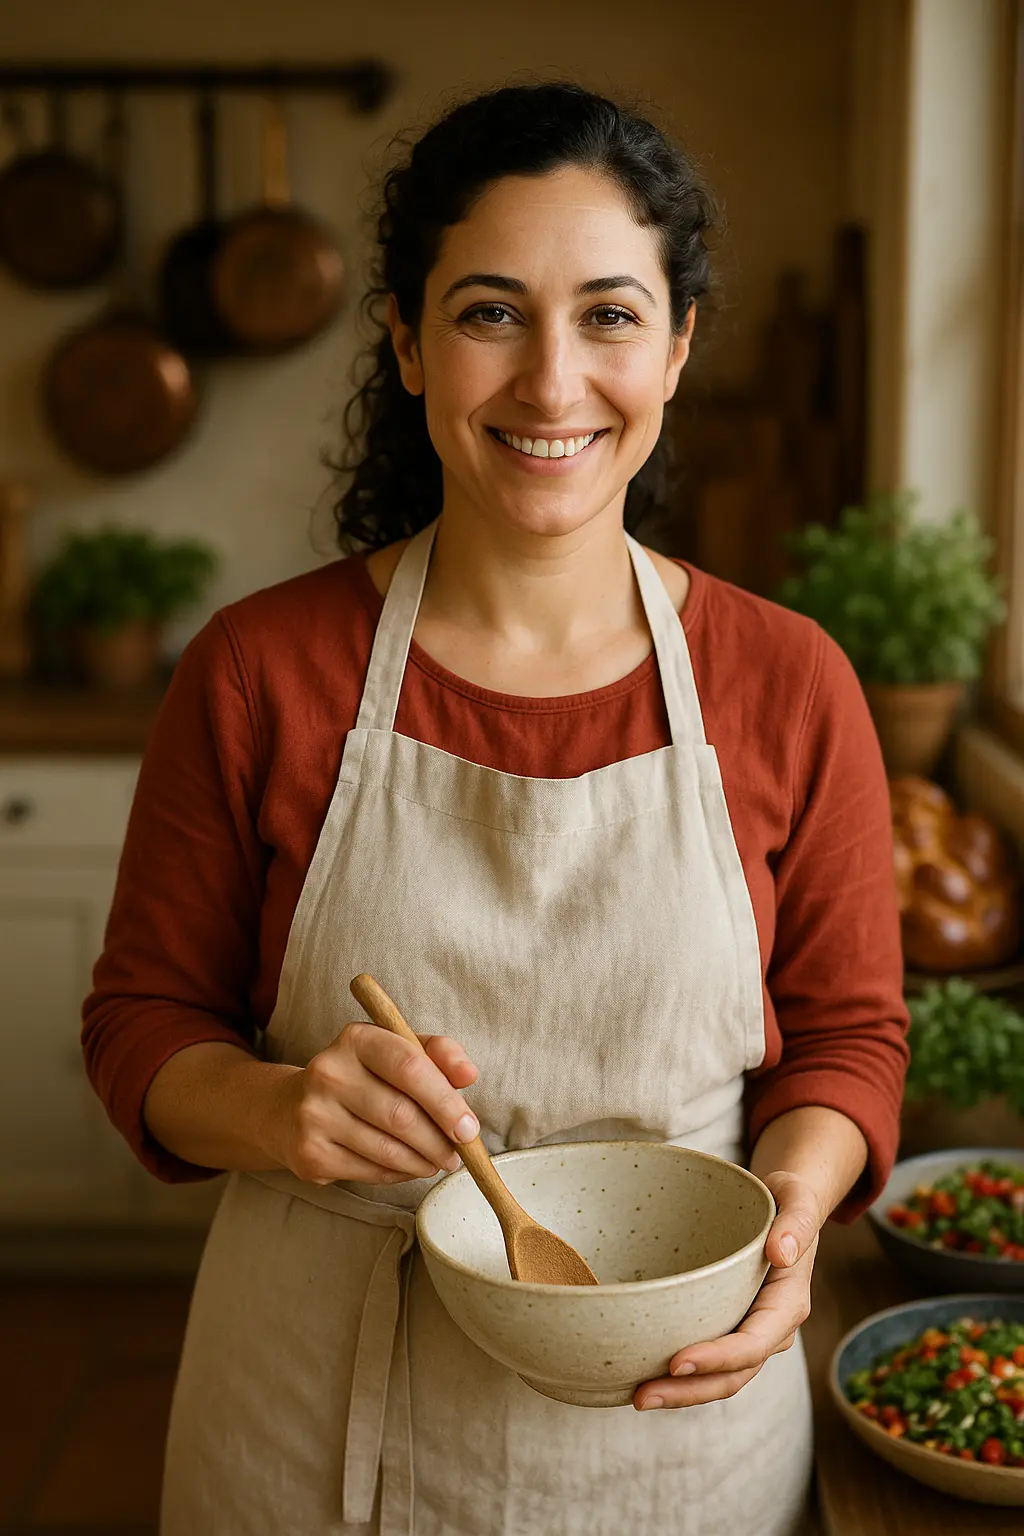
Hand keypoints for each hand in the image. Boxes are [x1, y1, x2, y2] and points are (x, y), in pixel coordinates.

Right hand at [267, 1024, 479, 1185]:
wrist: (290, 1109)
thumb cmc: (362, 1077)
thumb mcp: (398, 1051)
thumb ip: (438, 1055)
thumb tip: (469, 1074)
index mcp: (356, 1039)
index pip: (410, 1067)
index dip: (445, 1101)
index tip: (469, 1128)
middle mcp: (329, 1072)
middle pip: (401, 1115)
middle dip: (439, 1141)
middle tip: (457, 1153)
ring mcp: (314, 1115)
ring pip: (388, 1150)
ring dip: (423, 1162)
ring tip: (436, 1160)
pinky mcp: (310, 1153)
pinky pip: (371, 1172)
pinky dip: (398, 1174)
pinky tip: (406, 1166)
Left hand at [633, 1170, 822, 1410]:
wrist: (783, 1208)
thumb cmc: (786, 1201)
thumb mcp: (797, 1199)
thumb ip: (796, 1222)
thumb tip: (781, 1252)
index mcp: (787, 1304)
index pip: (753, 1344)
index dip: (717, 1359)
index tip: (676, 1362)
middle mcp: (770, 1329)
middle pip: (732, 1376)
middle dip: (688, 1391)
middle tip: (640, 1396)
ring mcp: (749, 1333)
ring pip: (719, 1378)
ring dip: (680, 1392)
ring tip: (636, 1396)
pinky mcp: (729, 1328)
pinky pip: (709, 1362)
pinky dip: (681, 1376)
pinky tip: (644, 1374)